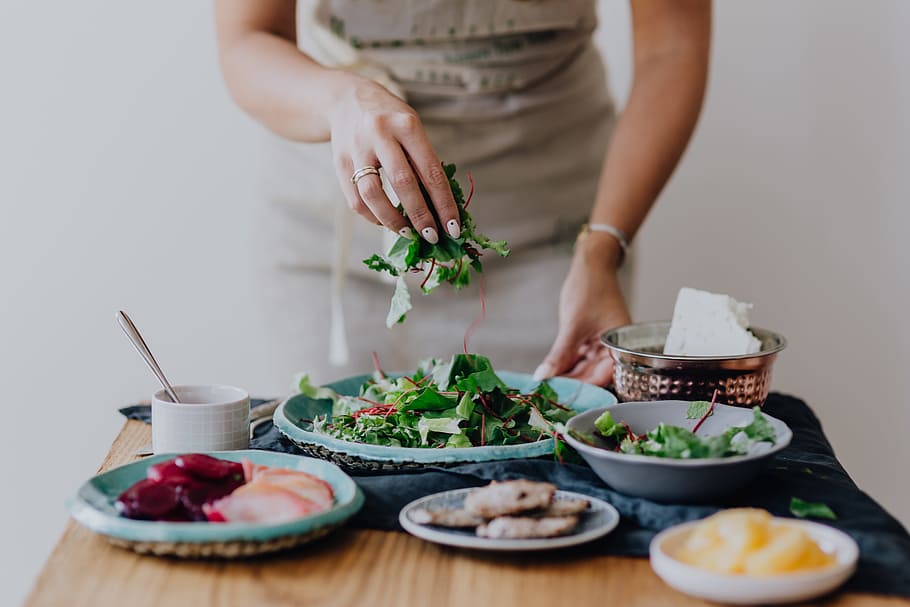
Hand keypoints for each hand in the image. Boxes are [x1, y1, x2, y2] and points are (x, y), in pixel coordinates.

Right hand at [328, 76, 459, 243]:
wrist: (346, 99)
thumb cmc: (390, 119)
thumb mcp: (411, 129)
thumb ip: (423, 161)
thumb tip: (439, 208)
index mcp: (407, 125)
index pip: (431, 171)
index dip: (443, 203)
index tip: (453, 227)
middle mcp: (380, 133)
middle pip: (403, 182)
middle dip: (420, 215)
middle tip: (432, 236)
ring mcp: (357, 147)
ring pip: (372, 193)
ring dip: (392, 220)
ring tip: (407, 232)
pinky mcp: (339, 161)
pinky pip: (354, 197)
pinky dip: (371, 215)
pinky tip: (384, 221)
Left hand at [534, 234, 631, 385]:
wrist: (592, 265)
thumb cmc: (589, 289)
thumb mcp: (573, 325)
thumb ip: (560, 354)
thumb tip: (544, 377)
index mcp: (620, 347)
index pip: (604, 377)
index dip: (584, 390)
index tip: (564, 400)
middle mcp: (613, 350)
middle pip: (593, 377)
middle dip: (572, 387)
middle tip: (550, 398)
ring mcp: (600, 346)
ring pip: (583, 370)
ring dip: (566, 378)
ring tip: (547, 389)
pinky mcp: (588, 342)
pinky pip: (577, 360)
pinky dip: (564, 366)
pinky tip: (550, 375)